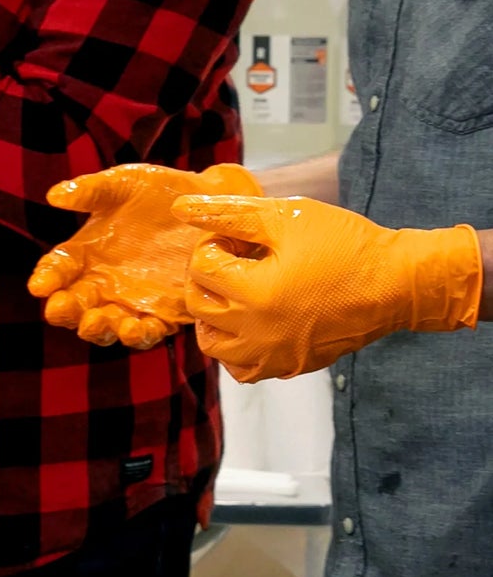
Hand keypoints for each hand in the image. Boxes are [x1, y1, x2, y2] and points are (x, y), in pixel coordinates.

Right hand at [28, 162, 260, 348]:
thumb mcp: (123, 183)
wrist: (209, 205)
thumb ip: (90, 190)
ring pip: (105, 325)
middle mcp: (103, 281)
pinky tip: (133, 327)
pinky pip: (147, 332)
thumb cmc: (160, 190)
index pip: (57, 269)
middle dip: (64, 310)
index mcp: (85, 252)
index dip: (46, 277)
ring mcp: (132, 300)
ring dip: (97, 329)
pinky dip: (137, 335)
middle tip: (61, 307)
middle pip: (74, 305)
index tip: (40, 285)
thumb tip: (54, 195)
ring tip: (95, 321)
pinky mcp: (163, 312)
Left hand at [172, 194, 482, 380]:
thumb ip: (228, 213)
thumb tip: (180, 208)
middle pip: (197, 304)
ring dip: (213, 314)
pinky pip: (241, 368)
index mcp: (254, 294)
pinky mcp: (289, 367)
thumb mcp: (285, 216)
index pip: (199, 267)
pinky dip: (236, 347)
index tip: (239, 238)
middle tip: (237, 259)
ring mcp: (273, 356)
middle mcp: (257, 334)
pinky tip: (252, 320)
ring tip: (238, 290)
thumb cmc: (346, 245)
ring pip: (212, 343)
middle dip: (208, 276)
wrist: (397, 283)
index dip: (214, 244)